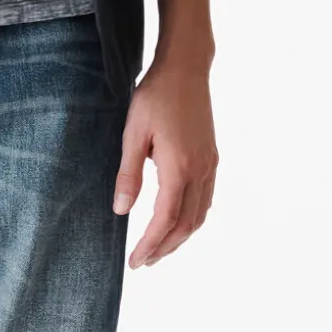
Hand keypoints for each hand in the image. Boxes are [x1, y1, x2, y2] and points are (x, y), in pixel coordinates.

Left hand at [112, 53, 217, 267]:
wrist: (186, 69)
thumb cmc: (155, 97)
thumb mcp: (133, 133)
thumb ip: (128, 174)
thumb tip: (120, 210)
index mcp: (179, 167)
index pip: (166, 219)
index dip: (151, 244)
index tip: (136, 261)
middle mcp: (200, 170)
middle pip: (186, 224)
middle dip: (164, 248)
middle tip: (142, 262)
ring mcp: (210, 165)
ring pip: (199, 215)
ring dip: (179, 237)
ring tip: (158, 250)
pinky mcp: (211, 158)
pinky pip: (205, 200)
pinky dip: (192, 220)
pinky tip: (178, 223)